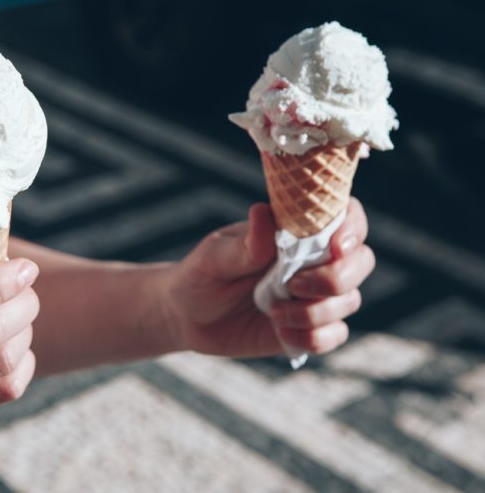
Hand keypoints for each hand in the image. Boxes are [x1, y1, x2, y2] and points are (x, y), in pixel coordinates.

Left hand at [160, 198, 373, 358]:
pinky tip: (281, 333)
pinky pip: (335, 335)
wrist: (187, 317)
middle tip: (292, 285)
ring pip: (350, 301)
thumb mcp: (214, 258)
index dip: (353, 228)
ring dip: (316, 312)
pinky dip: (313, 338)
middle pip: (361, 261)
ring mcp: (314, 296)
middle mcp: (313, 261)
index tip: (335, 246)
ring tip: (272, 313)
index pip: (345, 217)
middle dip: (337, 277)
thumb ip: (244, 244)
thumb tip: (263, 212)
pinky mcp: (309, 328)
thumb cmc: (201, 275)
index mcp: (295, 232)